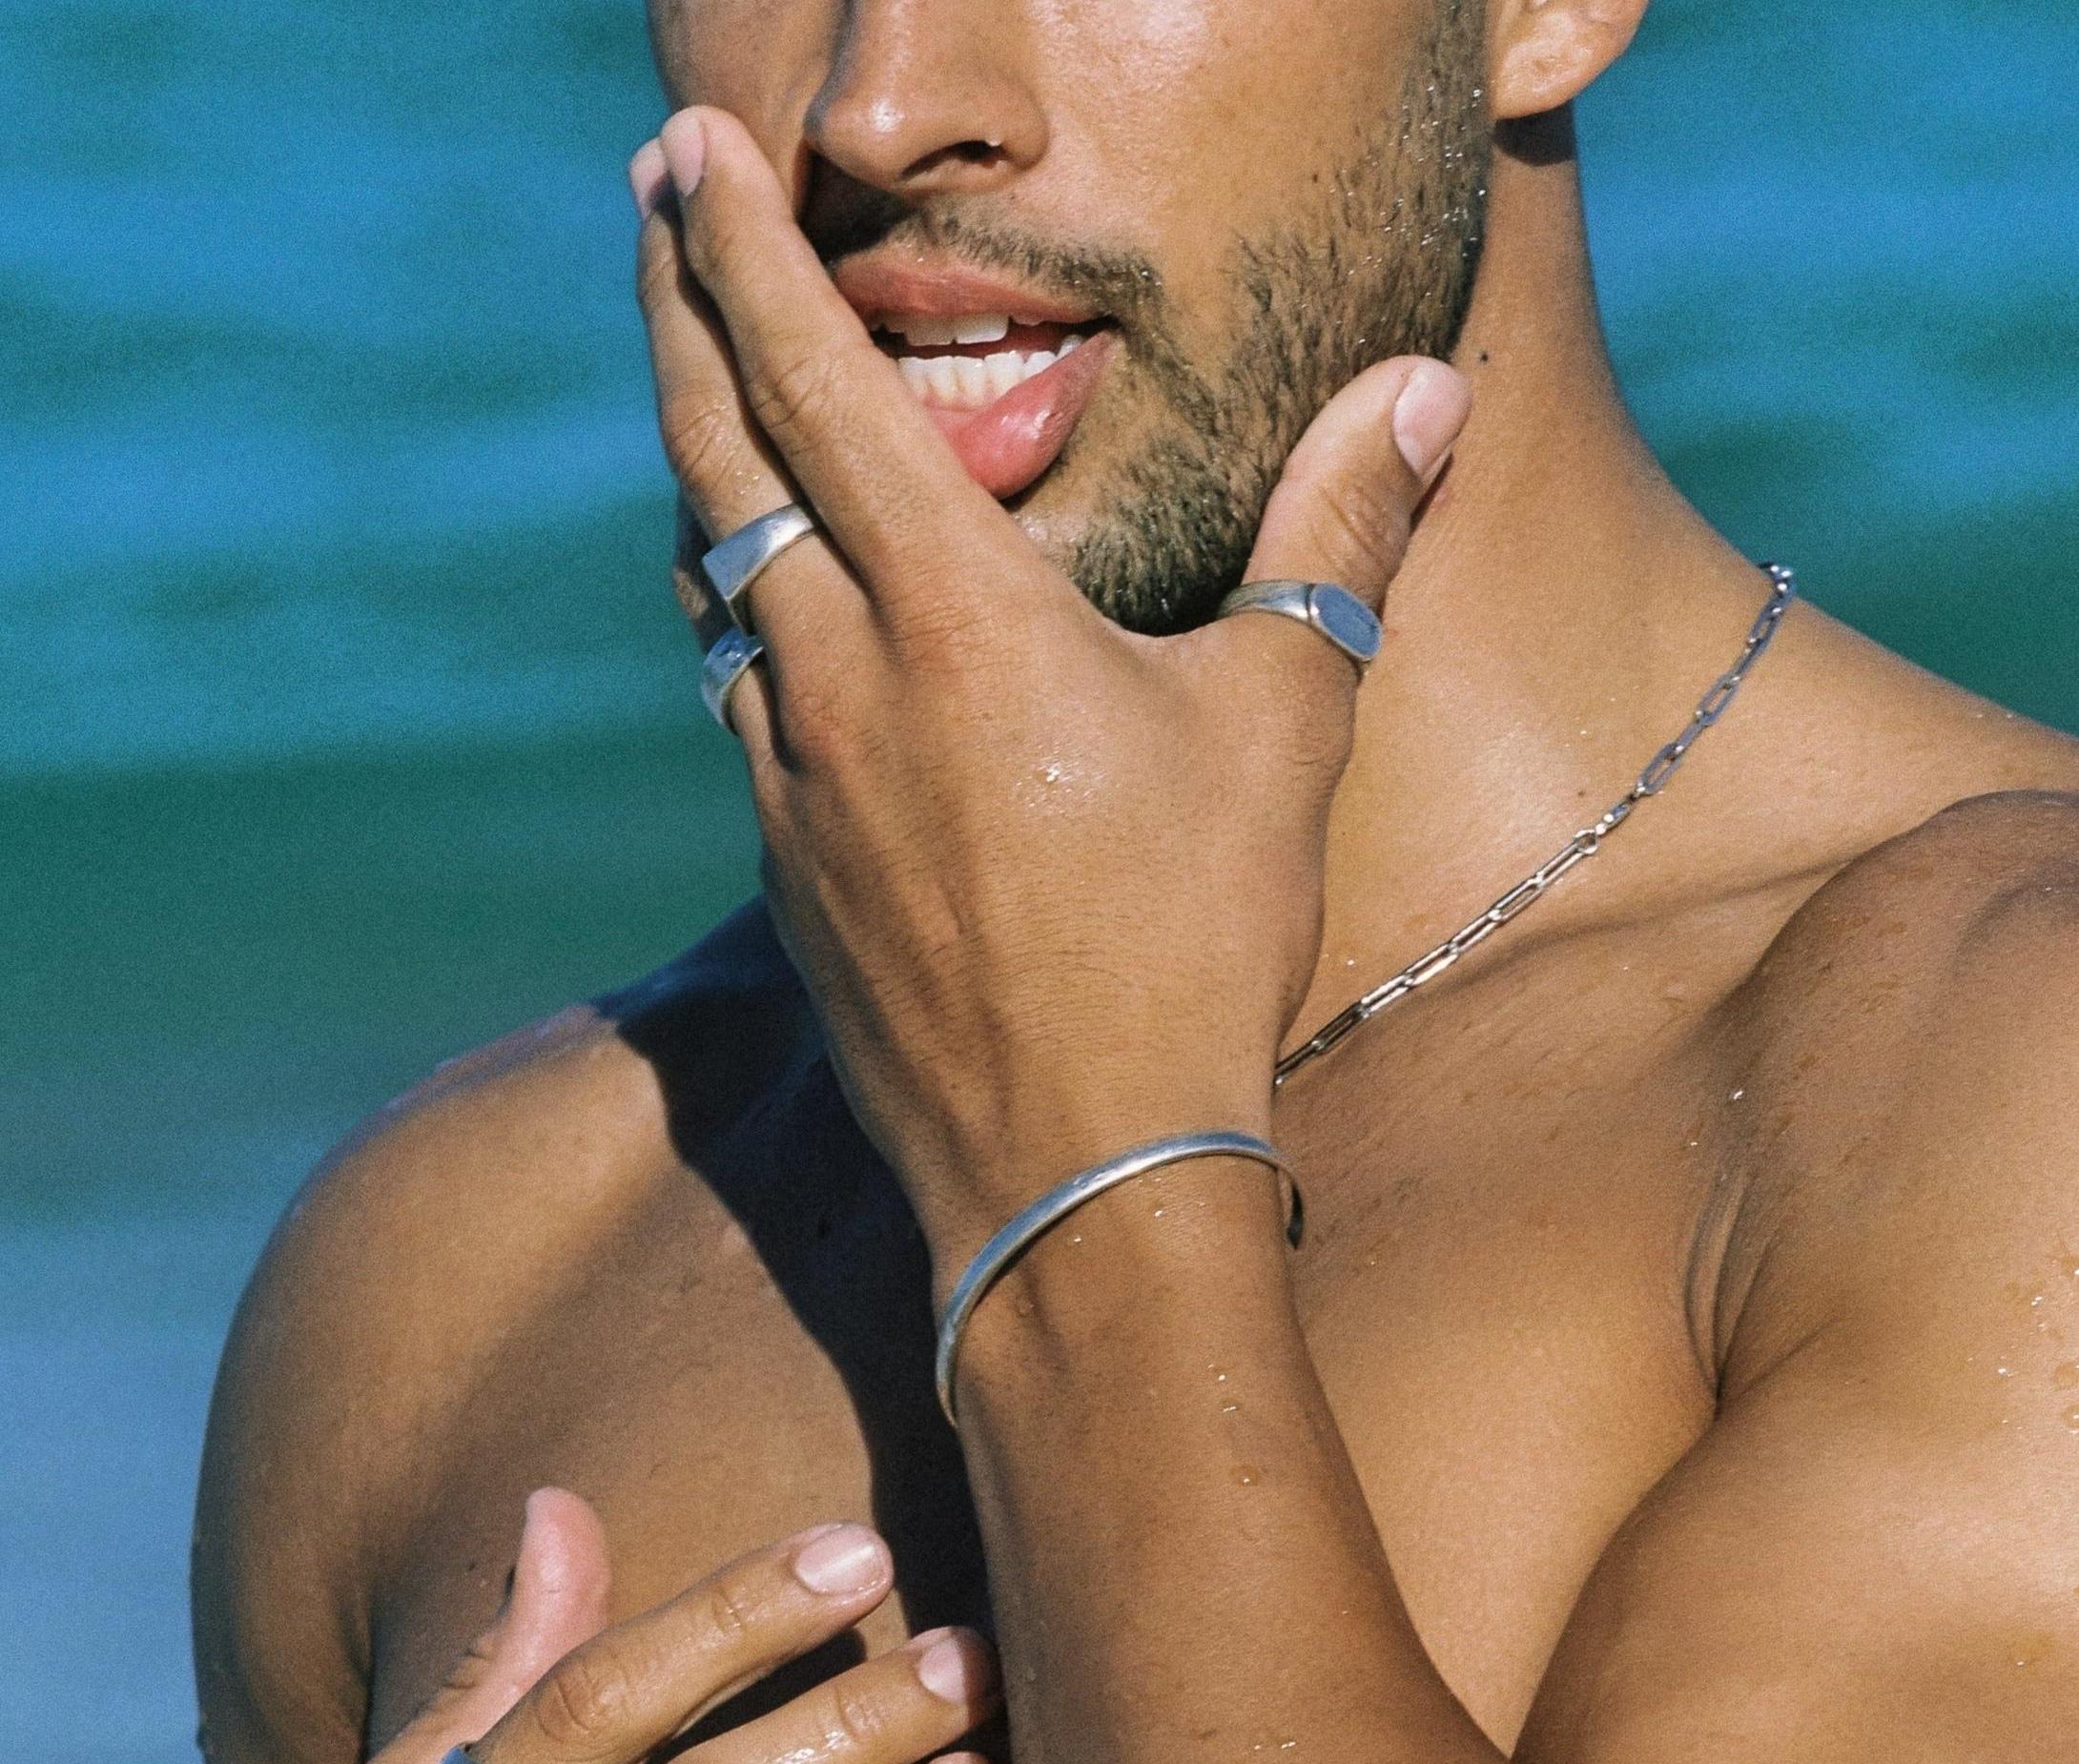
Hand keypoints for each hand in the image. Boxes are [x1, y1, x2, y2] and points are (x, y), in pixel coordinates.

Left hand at [629, 111, 1469, 1281]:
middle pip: (711, 452)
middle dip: (673, 310)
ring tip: (705, 399)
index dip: (739, 246)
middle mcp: (834, 679)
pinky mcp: (786, 869)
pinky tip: (773, 624)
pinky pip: (742, 700)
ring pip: (710, 581)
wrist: (1078, 1171)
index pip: (813, 380)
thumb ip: (1339, 543)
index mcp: (950, 615)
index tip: (684, 145)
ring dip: (700, 468)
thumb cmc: (1192, 946)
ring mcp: (789, 782)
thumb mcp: (1285, 732)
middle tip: (652, 211)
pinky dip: (742, 617)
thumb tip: (1422, 394)